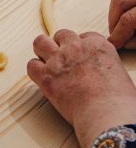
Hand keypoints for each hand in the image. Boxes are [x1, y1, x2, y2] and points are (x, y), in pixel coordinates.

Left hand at [28, 30, 135, 147]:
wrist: (106, 111)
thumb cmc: (117, 99)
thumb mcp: (117, 71)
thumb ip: (101, 63)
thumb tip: (95, 70)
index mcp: (97, 45)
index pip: (83, 36)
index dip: (79, 46)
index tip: (78, 56)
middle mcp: (76, 48)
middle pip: (61, 35)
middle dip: (59, 45)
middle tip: (60, 57)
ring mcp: (58, 61)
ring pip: (40, 43)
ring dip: (42, 51)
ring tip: (45, 62)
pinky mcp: (45, 76)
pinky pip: (31, 65)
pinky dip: (35, 70)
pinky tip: (41, 77)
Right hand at [108, 0, 135, 48]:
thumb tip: (124, 42)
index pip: (128, 19)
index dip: (118, 34)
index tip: (116, 43)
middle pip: (120, 0)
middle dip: (113, 20)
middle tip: (116, 33)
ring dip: (114, 11)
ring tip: (119, 24)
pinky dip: (121, 4)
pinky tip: (125, 14)